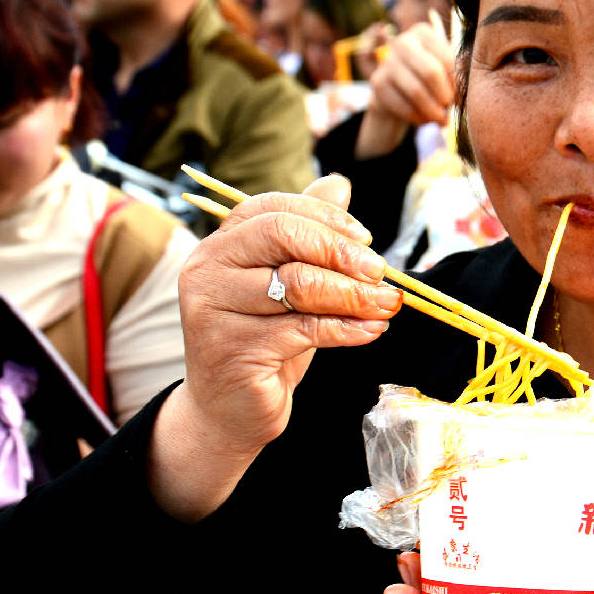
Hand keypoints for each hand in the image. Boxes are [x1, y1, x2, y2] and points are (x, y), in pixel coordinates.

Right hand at [148, 174, 401, 520]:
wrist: (231, 410)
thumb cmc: (265, 339)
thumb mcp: (288, 282)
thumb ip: (308, 233)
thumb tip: (339, 182)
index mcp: (219, 245)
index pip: (272, 208)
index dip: (324, 219)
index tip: (365, 240)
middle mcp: (207, 270)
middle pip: (282, 235)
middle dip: (340, 251)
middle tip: (380, 272)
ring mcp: (214, 310)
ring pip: (298, 285)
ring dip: (353, 294)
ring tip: (385, 305)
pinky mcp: (233, 350)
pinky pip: (304, 329)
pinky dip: (347, 329)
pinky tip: (371, 331)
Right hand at [356, 21, 455, 159]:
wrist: (397, 88)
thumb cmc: (429, 77)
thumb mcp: (444, 68)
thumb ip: (457, 73)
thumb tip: (467, 91)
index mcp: (423, 33)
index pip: (448, 60)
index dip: (458, 84)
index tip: (461, 97)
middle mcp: (403, 42)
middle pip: (430, 73)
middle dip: (444, 96)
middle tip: (449, 109)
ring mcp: (387, 62)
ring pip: (416, 92)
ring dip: (433, 111)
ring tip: (442, 120)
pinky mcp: (377, 83)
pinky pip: (403, 106)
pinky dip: (418, 118)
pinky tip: (426, 120)